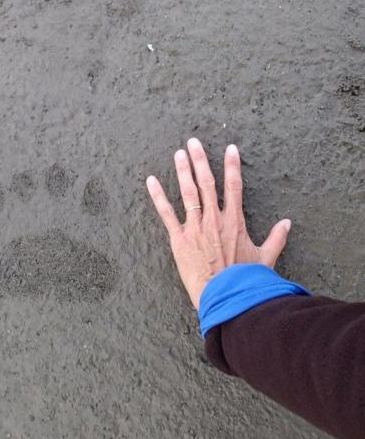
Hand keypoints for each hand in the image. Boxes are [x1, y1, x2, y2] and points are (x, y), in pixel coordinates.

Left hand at [146, 139, 291, 309]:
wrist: (225, 297)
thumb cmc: (245, 280)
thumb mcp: (265, 258)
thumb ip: (276, 238)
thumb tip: (288, 223)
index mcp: (234, 221)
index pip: (234, 186)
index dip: (232, 166)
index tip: (230, 148)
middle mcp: (215, 220)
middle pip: (207, 183)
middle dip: (201, 160)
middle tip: (194, 142)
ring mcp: (196, 228)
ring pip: (188, 193)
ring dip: (183, 171)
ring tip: (179, 153)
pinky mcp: (179, 239)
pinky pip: (166, 214)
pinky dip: (158, 197)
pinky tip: (151, 181)